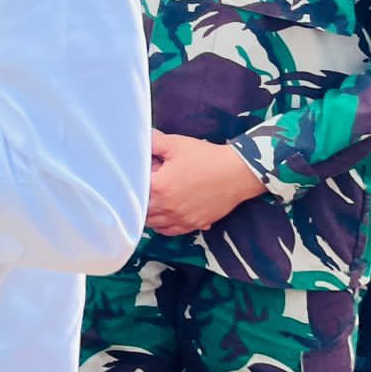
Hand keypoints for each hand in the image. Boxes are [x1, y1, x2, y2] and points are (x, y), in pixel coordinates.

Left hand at [146, 131, 266, 235]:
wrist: (237, 172)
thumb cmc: (205, 157)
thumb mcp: (175, 144)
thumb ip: (152, 142)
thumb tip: (138, 140)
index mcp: (158, 187)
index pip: (134, 189)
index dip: (133, 180)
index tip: (137, 174)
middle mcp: (167, 208)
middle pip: (141, 210)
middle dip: (138, 199)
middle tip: (144, 187)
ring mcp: (181, 219)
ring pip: (154, 224)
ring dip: (149, 214)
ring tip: (151, 201)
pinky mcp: (194, 225)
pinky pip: (170, 231)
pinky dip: (163, 225)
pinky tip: (165, 214)